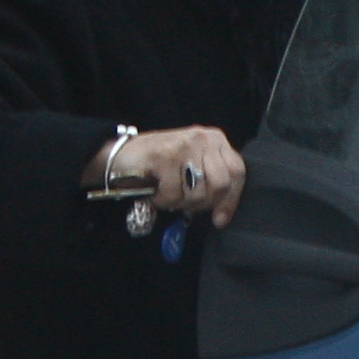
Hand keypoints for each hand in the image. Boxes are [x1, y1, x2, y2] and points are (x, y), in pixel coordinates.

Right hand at [87, 124, 247, 224]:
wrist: (121, 155)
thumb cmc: (159, 165)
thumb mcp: (192, 165)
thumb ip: (211, 180)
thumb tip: (223, 215)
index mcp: (215, 139)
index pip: (237, 172)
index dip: (231, 199)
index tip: (220, 219)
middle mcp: (203, 138)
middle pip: (220, 185)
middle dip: (201, 203)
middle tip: (184, 204)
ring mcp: (185, 145)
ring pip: (198, 192)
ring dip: (180, 203)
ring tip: (168, 195)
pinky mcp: (166, 155)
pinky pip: (174, 194)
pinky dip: (163, 201)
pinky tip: (156, 193)